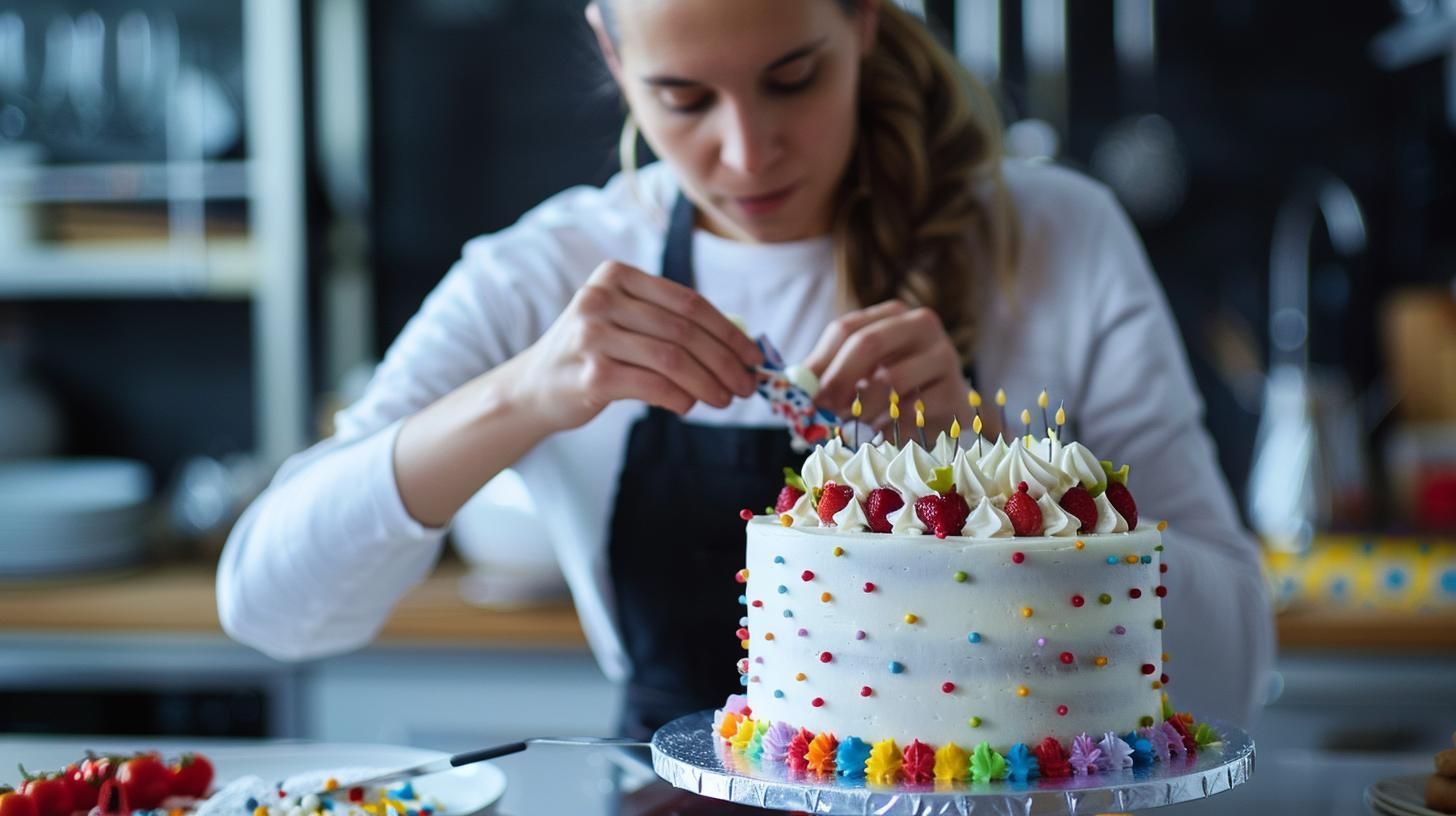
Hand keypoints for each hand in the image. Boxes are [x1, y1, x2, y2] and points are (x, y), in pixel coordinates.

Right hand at [512, 260, 763, 432]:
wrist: (533, 387)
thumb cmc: (593, 354)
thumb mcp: (624, 322)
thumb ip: (669, 324)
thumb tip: (738, 347)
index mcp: (616, 276)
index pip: (689, 303)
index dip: (729, 332)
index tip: (753, 356)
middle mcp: (601, 299)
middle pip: (685, 331)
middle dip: (725, 362)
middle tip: (747, 386)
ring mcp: (592, 335)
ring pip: (673, 359)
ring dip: (709, 383)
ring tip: (725, 400)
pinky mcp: (591, 374)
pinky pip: (653, 385)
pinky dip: (680, 398)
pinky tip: (687, 406)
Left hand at [804, 300, 993, 440]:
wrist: (946, 409)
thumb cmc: (895, 386)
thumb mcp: (861, 371)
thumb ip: (827, 372)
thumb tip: (791, 386)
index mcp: (892, 314)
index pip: (846, 328)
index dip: (821, 362)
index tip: (806, 394)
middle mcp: (921, 325)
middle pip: (869, 343)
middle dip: (839, 380)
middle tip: (824, 410)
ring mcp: (944, 356)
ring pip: (890, 380)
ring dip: (862, 409)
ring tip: (855, 422)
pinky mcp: (955, 392)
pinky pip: (910, 411)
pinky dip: (889, 426)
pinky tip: (885, 429)